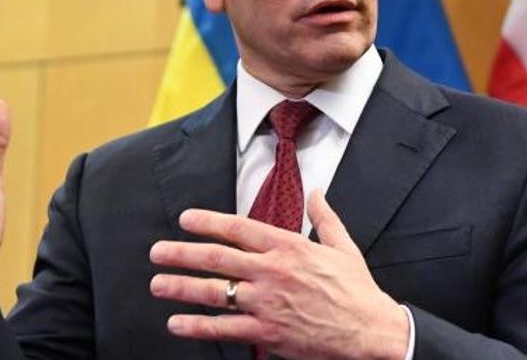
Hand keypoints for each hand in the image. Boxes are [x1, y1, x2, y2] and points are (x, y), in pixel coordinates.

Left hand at [149, 190, 408, 359]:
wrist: (369, 331)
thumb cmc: (357, 290)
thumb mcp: (343, 246)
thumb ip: (325, 216)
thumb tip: (317, 192)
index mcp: (289, 246)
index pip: (239, 228)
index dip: (208, 222)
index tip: (185, 219)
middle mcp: (273, 271)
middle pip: (218, 257)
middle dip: (182, 253)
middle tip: (157, 251)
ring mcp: (268, 303)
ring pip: (215, 292)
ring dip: (181, 287)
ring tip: (157, 284)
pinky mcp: (267, 333)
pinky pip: (224, 329)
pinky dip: (197, 326)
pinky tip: (177, 323)